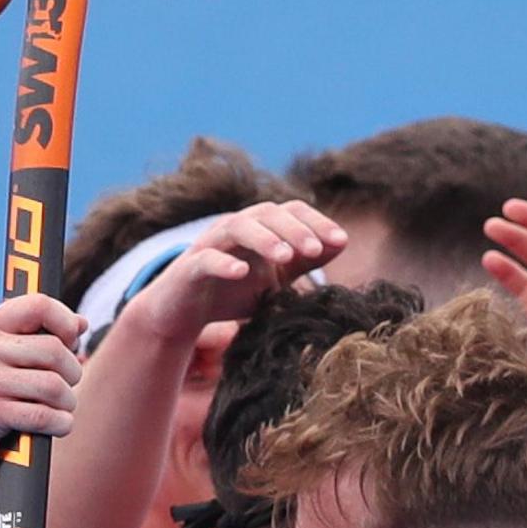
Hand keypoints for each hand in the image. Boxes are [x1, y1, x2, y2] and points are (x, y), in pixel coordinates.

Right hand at [0, 294, 84, 475]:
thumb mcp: (6, 361)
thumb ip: (39, 338)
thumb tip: (80, 323)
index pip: (40, 304)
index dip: (66, 323)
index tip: (71, 342)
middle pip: (55, 349)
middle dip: (72, 373)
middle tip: (64, 388)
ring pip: (54, 385)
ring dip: (67, 403)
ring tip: (58, 409)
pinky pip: (43, 415)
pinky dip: (60, 424)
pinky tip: (55, 426)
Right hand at [122, 201, 348, 340]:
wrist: (184, 316)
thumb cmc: (233, 293)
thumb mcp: (276, 278)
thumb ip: (304, 260)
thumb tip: (341, 242)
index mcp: (259, 228)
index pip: (291, 211)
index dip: (317, 222)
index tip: (340, 241)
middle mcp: (235, 229)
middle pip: (267, 213)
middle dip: (295, 229)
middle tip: (315, 250)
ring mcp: (211, 245)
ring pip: (237, 227)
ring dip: (264, 238)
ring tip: (285, 256)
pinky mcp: (189, 268)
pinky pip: (206, 259)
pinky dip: (223, 263)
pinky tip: (241, 272)